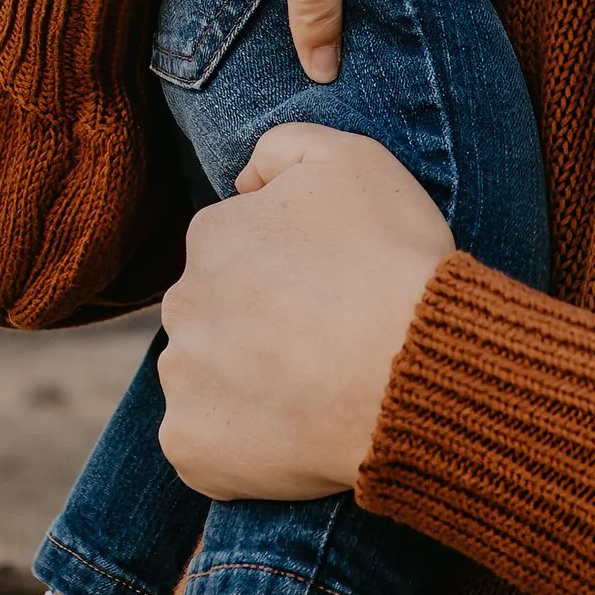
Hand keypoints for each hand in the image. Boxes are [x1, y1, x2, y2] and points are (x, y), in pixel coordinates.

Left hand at [156, 123, 451, 504]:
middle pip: (216, 315)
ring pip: (208, 379)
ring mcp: (182, 381)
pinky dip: (243, 448)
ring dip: (248, 384)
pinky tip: (297, 435)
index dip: (290, 271)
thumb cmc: (391, 262)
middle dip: (259, 326)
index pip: (235, 251)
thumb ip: (284, 146)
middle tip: (328, 342)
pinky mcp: (191, 448)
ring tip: (320, 391)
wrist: (414, 370)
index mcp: (210, 237)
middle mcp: (180, 305)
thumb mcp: (353, 160)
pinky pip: (208, 447)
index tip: (334, 288)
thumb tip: (243, 181)